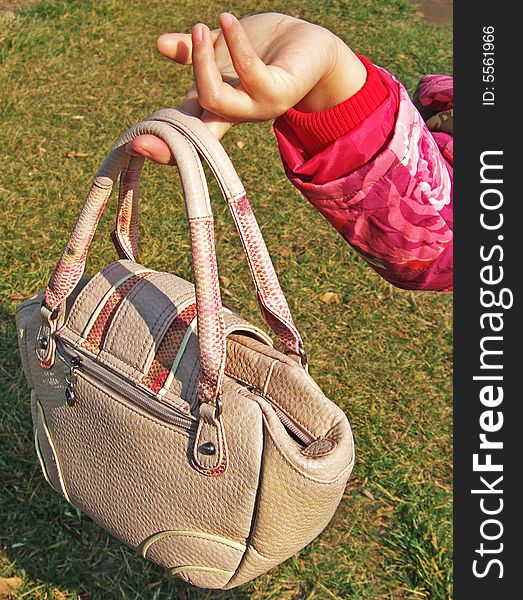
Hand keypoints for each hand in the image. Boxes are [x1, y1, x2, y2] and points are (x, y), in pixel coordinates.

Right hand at [128, 12, 365, 163]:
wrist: (309, 48)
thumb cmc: (264, 50)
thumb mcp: (220, 48)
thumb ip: (191, 50)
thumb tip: (160, 45)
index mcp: (218, 108)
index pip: (187, 135)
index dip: (164, 146)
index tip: (139, 144)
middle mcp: (236, 115)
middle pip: (196, 127)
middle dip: (180, 106)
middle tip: (188, 37)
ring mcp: (257, 108)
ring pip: (216, 99)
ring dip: (203, 61)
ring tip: (201, 27)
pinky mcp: (279, 93)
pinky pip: (249, 71)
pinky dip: (234, 44)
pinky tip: (226, 21)